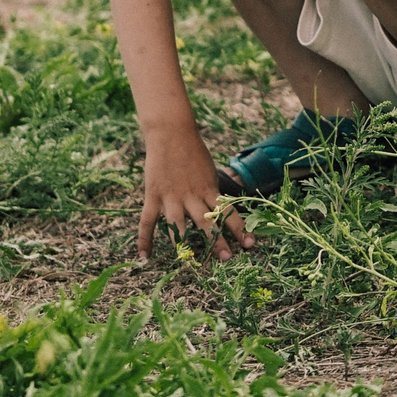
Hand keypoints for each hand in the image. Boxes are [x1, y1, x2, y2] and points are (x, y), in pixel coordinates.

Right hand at [136, 128, 252, 261]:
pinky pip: (148, 222)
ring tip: (188, 263)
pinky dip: (145, 239)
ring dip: (184, 247)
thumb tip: (220, 208)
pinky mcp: (154, 197)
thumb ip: (210, 191)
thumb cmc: (192, 151)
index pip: (228, 213)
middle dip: (217, 242)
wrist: (171, 133)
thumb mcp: (209, 171)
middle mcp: (192, 197)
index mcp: (209, 189)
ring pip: (179, 227)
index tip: (251, 244)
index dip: (240, 229)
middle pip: (207, 223)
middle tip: (227, 258)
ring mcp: (172, 198)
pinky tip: (145, 257)